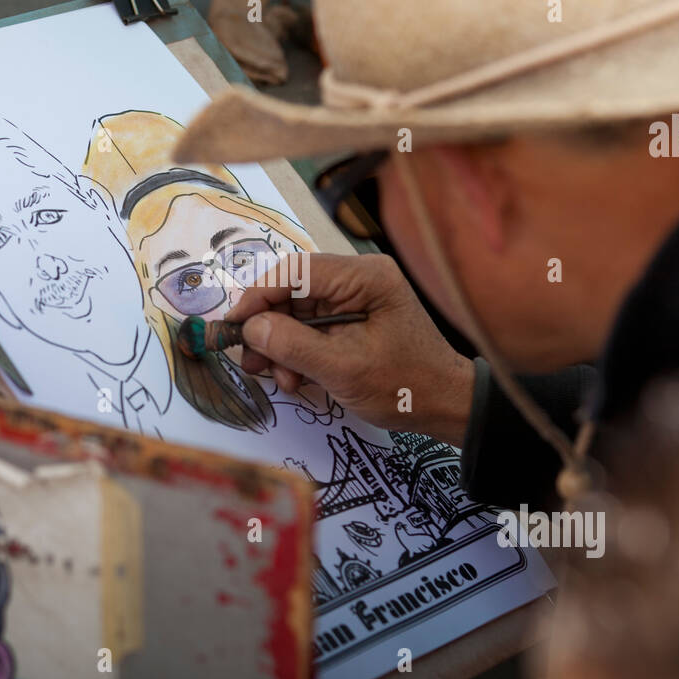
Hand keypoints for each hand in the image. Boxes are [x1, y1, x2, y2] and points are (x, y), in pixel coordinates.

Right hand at [226, 253, 474, 445]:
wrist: (445, 406)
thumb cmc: (406, 386)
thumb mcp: (344, 369)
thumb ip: (293, 346)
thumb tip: (250, 328)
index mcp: (365, 277)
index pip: (296, 272)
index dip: (258, 297)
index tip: (233, 326)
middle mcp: (358, 279)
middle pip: (292, 292)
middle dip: (268, 328)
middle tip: (250, 362)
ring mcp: (355, 300)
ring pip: (296, 313)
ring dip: (280, 346)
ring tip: (278, 379)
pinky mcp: (351, 320)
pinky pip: (310, 329)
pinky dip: (296, 353)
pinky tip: (294, 378)